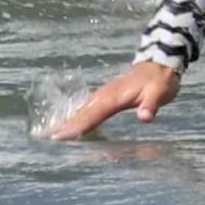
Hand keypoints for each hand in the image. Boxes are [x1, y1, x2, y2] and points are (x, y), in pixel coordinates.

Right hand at [51, 62, 180, 139]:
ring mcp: (104, 95)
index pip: (92, 115)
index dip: (76, 127)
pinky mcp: (106, 98)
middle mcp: (104, 95)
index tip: (59, 138)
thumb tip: (144, 117)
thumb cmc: (160, 80)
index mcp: (114, 96)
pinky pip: (87, 110)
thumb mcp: (160, 92)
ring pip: (81, 111)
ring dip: (66, 123)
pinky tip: (69, 127)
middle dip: (63, 126)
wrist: (160, 63)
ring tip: (49, 136)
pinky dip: (76, 118)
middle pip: (80, 113)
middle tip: (43, 140)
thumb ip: (151, 105)